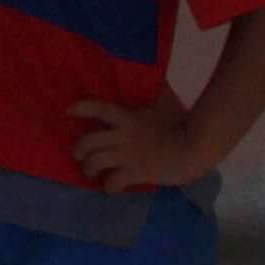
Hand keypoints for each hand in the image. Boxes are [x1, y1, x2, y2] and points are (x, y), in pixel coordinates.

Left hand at [69, 94, 214, 189]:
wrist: (197, 146)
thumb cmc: (184, 123)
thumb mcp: (166, 102)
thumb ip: (156, 91)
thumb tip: (154, 77)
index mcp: (128, 117)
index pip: (97, 109)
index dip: (80, 109)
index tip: (67, 111)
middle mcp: (122, 136)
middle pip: (87, 142)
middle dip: (78, 150)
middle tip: (79, 154)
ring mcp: (127, 155)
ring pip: (94, 163)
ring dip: (88, 169)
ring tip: (90, 172)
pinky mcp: (136, 173)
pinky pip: (113, 182)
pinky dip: (109, 187)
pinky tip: (112, 187)